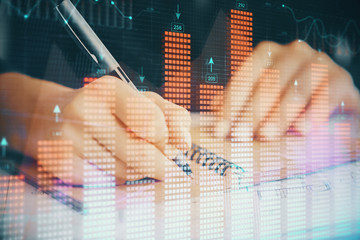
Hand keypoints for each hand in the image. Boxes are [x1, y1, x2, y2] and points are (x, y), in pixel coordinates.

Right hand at [0, 73, 190, 184]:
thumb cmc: (102, 108)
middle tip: (160, 163)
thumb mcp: (136, 99)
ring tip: (127, 157)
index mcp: (109, 90)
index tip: (166, 142)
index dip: (166, 140)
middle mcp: (86, 110)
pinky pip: (105, 183)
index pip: (154, 124)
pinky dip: (115, 179)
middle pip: (142, 155)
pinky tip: (108, 164)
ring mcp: (69, 138)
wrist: (47, 114)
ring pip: (125, 173)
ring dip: (137, 171)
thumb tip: (184, 143)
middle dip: (159, 163)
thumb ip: (169, 114)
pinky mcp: (60, 163)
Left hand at [214, 40, 359, 139]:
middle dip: (252, 111)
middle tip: (240, 136)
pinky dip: (314, 112)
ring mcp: (318, 63)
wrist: (328, 96)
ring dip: (279, 114)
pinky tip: (302, 129)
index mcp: (267, 55)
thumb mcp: (260, 98)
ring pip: (296, 88)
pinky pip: (326, 94)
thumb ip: (239, 100)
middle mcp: (292, 53)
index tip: (220, 130)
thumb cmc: (285, 99)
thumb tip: (213, 108)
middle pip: (268, 82)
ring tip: (266, 135)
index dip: (230, 105)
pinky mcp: (341, 78)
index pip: (244, 78)